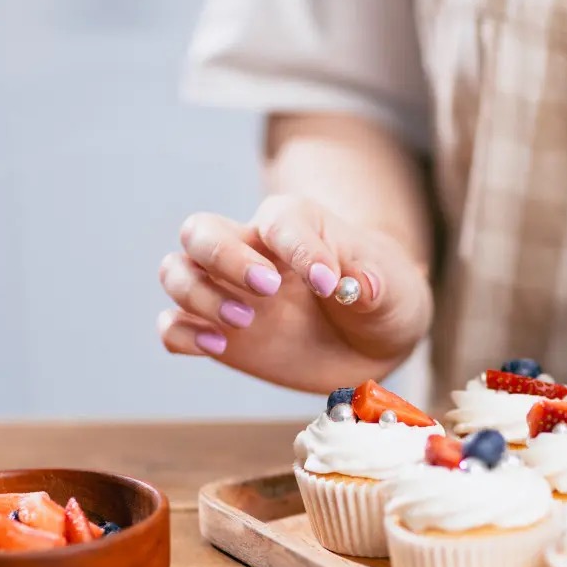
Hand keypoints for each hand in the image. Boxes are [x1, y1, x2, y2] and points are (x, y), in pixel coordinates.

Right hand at [157, 195, 432, 392]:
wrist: (372, 340)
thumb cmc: (381, 299)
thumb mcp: (393, 290)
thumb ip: (375, 283)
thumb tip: (358, 286)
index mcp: (296, 225)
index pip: (278, 220)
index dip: (298, 248)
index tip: (329, 283)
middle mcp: (252, 251)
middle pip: (201, 231)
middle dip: (224, 257)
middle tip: (269, 289)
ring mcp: (229, 291)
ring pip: (176, 272)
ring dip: (200, 295)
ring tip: (245, 321)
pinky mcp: (218, 332)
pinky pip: (173, 326)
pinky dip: (183, 334)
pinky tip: (217, 346)